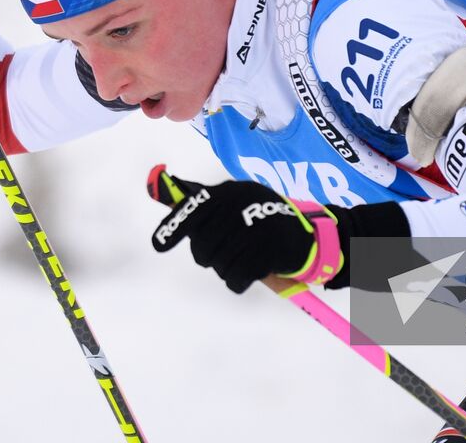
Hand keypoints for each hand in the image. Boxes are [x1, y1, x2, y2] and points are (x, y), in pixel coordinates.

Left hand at [148, 167, 343, 293]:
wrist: (310, 237)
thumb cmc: (262, 220)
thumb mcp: (233, 202)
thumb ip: (198, 200)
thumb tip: (156, 183)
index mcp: (231, 192)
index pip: (195, 208)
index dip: (173, 228)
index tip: (158, 246)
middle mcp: (243, 206)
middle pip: (203, 246)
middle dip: (209, 256)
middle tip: (226, 253)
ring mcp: (257, 228)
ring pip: (218, 265)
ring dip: (227, 269)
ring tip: (242, 260)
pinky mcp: (269, 251)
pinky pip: (235, 278)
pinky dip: (238, 281)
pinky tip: (249, 273)